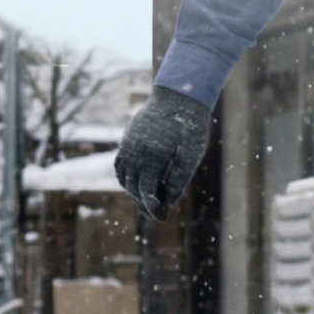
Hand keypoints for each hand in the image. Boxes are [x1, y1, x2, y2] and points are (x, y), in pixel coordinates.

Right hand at [115, 86, 212, 219]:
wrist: (178, 96)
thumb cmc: (190, 125)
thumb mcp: (192, 153)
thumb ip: (180, 177)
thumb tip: (170, 202)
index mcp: (152, 155)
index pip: (147, 190)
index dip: (153, 206)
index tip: (162, 218)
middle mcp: (135, 150)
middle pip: (133, 186)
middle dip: (144, 203)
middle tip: (157, 215)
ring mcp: (128, 143)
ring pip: (124, 176)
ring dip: (134, 191)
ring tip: (148, 203)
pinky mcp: (128, 138)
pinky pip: (121, 163)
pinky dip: (126, 176)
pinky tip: (138, 183)